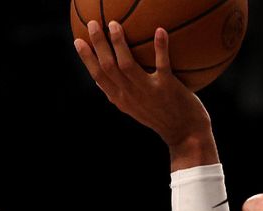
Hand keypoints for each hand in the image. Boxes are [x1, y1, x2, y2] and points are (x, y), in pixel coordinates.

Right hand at [73, 21, 215, 165]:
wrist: (185, 134)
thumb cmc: (159, 117)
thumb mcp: (133, 109)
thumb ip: (116, 94)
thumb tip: (97, 81)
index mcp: (121, 99)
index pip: (98, 76)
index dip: (86, 59)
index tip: (78, 40)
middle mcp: (131, 95)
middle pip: (108, 67)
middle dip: (98, 44)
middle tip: (94, 23)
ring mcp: (148, 92)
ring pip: (127, 65)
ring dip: (119, 43)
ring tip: (115, 24)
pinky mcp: (168, 88)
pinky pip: (162, 65)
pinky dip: (160, 47)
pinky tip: (159, 30)